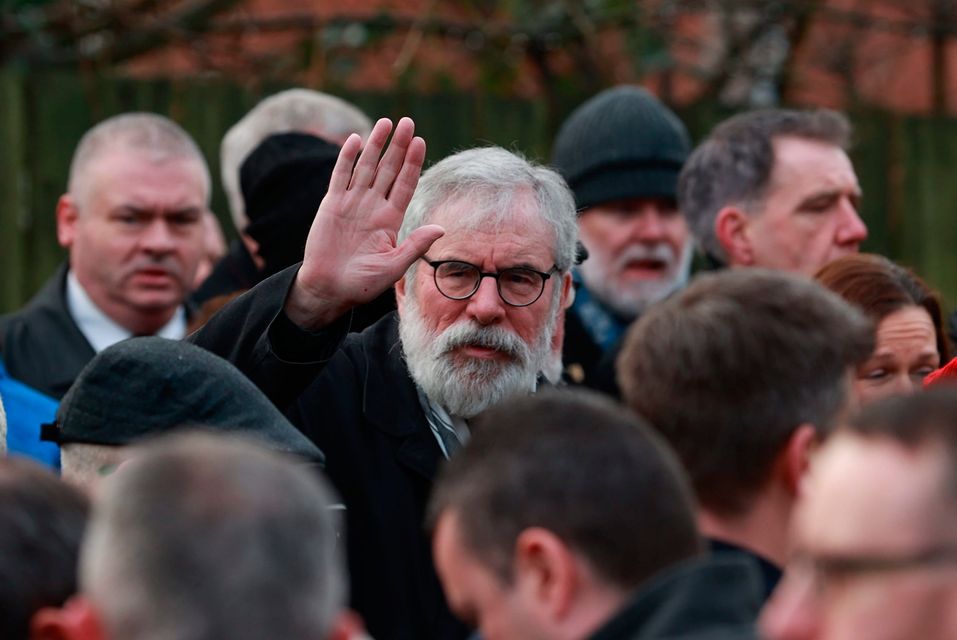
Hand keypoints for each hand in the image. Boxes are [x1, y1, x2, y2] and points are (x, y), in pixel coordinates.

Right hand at [285, 117, 443, 328]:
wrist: (329, 289)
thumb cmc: (362, 284)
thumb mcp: (393, 267)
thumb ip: (414, 245)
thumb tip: (441, 228)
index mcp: (390, 219)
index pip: (405, 184)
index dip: (413, 163)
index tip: (420, 142)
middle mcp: (373, 207)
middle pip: (389, 169)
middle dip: (398, 146)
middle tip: (407, 122)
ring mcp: (352, 203)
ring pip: (366, 167)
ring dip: (376, 145)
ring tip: (385, 122)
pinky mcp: (332, 205)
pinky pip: (340, 176)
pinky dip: (347, 158)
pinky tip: (355, 140)